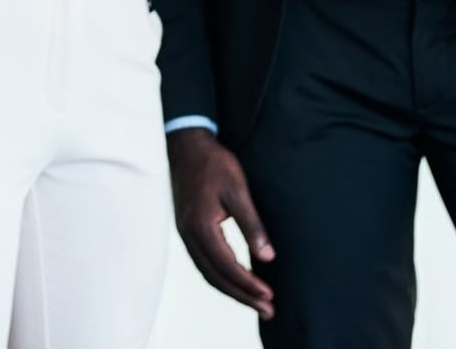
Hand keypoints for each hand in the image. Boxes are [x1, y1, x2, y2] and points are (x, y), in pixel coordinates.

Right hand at [169, 128, 274, 319]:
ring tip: (256, 302)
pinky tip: (238, 279)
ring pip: (208, 272)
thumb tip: (267, 258)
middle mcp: (189, 235)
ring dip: (232, 290)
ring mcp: (186, 233)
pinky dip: (222, 276)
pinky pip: (204, 261)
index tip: (269, 297)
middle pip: (215, 277)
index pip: (226, 266)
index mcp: (200, 226)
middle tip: (268, 310)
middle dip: (242, 296)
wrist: (187, 144)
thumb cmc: (213, 164)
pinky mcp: (188, 229)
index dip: (248, 284)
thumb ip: (251, 225)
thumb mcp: (237, 190)